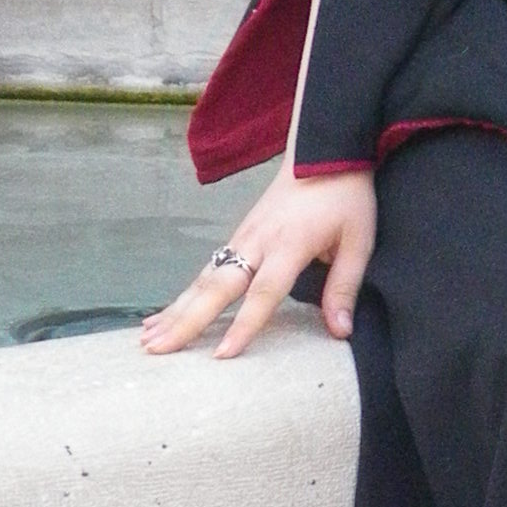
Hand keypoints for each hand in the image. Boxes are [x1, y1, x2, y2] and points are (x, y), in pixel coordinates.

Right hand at [141, 161, 376, 360]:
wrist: (324, 152)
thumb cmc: (345, 198)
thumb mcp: (359, 240)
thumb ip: (344, 287)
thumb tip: (340, 331)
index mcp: (289, 244)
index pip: (263, 291)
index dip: (243, 324)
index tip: (222, 354)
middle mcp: (257, 242)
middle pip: (216, 287)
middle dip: (186, 321)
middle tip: (156, 350)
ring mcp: (242, 237)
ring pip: (202, 279)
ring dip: (174, 310)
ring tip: (147, 340)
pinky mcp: (237, 235)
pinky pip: (205, 270)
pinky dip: (182, 296)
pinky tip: (163, 316)